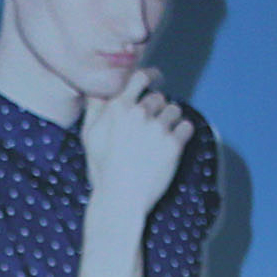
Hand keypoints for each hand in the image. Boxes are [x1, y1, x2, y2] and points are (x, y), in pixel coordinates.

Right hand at [76, 68, 192, 218]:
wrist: (120, 200)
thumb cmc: (102, 169)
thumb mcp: (89, 136)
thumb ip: (95, 108)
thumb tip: (99, 89)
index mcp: (117, 108)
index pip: (140, 76)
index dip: (150, 76)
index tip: (156, 80)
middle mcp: (138, 113)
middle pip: (159, 97)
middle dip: (157, 110)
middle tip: (150, 128)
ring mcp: (157, 128)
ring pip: (175, 110)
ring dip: (170, 121)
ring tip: (159, 140)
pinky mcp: (174, 143)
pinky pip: (187, 127)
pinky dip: (182, 135)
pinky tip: (170, 147)